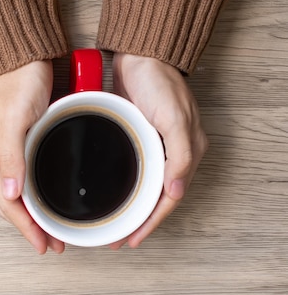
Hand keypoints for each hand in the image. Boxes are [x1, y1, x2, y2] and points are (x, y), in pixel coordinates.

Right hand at [0, 60, 64, 253]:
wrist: (22, 55)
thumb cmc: (19, 81)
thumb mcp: (14, 117)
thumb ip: (11, 154)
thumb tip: (11, 194)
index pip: (7, 202)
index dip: (25, 227)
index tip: (44, 245)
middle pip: (10, 203)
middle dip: (29, 228)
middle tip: (53, 244)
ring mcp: (6, 150)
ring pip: (17, 194)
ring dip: (32, 215)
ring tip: (50, 230)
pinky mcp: (18, 142)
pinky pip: (23, 179)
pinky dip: (34, 196)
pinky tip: (45, 200)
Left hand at [109, 53, 208, 248]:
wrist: (140, 54)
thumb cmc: (159, 83)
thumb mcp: (174, 118)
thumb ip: (180, 155)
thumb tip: (176, 192)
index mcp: (186, 153)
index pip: (169, 199)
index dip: (151, 222)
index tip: (132, 239)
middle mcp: (171, 154)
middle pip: (155, 198)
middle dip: (138, 221)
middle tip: (116, 238)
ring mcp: (152, 146)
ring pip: (142, 187)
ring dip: (129, 207)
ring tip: (111, 223)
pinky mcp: (135, 136)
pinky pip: (131, 170)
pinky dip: (122, 186)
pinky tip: (108, 194)